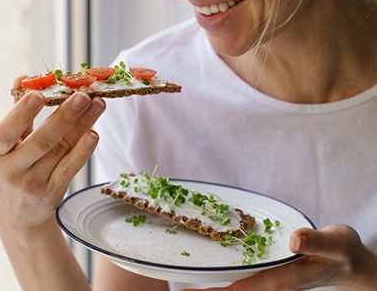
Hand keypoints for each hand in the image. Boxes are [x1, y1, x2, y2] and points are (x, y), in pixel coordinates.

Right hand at [0, 82, 105, 231]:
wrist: (16, 213)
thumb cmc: (9, 166)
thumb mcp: (2, 143)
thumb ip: (16, 111)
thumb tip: (23, 78)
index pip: (7, 132)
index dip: (22, 113)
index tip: (39, 94)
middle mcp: (11, 170)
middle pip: (42, 141)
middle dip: (64, 116)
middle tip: (83, 95)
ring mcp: (33, 183)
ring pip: (62, 150)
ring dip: (82, 125)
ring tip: (98, 104)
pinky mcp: (53, 191)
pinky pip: (71, 168)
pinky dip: (83, 151)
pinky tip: (94, 133)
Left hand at [182, 225, 376, 290]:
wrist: (347, 260)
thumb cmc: (342, 251)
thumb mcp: (334, 242)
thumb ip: (315, 241)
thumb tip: (293, 240)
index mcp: (285, 277)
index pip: (247, 288)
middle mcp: (274, 278)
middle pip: (236, 289)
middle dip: (209, 290)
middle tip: (179, 290)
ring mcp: (271, 273)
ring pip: (238, 282)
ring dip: (214, 283)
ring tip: (186, 283)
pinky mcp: (270, 265)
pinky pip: (244, 271)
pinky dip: (226, 270)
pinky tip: (213, 264)